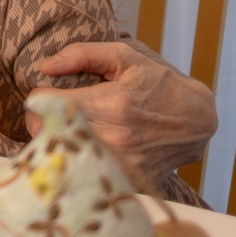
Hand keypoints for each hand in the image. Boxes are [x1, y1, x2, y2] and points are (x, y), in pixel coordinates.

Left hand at [32, 40, 216, 183]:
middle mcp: (114, 137)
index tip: (45, 95)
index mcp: (110, 104)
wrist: (196, 121)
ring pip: (64, 159)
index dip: (39, 100)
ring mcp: (121, 164)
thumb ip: (82, 55)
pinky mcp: (127, 181)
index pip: (47, 107)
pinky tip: (84, 150)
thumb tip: (44, 66)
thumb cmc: (158, 84)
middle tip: (50, 115)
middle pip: (49, 136)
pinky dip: (78, 164)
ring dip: (58, 145)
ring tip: (66, 131)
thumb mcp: (125, 58)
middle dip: (42, 123)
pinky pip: (87, 175)